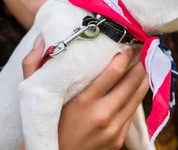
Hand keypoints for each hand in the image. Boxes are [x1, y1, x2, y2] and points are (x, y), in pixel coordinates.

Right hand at [21, 36, 149, 149]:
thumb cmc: (44, 126)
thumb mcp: (35, 97)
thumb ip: (33, 66)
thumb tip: (41, 39)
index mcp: (82, 101)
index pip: (114, 71)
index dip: (125, 55)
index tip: (127, 45)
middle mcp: (102, 114)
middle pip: (133, 81)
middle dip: (140, 63)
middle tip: (142, 50)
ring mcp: (113, 128)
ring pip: (138, 96)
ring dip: (143, 78)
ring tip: (143, 64)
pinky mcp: (118, 139)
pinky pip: (133, 112)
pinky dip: (136, 97)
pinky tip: (135, 87)